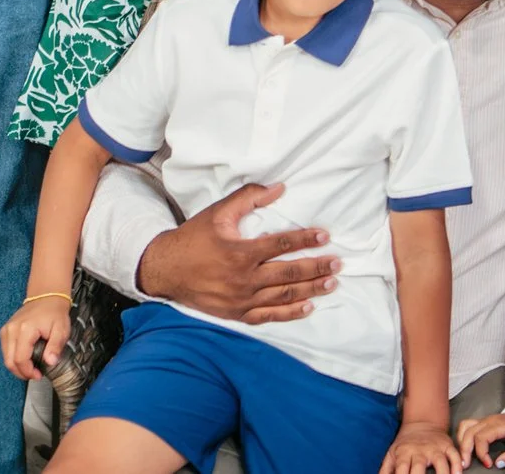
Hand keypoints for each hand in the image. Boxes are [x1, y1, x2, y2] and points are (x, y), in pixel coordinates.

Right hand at [0, 295, 71, 380]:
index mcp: (25, 329)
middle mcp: (11, 329)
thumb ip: (56, 346)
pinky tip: (26, 359)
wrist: (46, 297)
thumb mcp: (61, 329)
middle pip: (9, 361)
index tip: (39, 374)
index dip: (28, 372)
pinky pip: (6, 351)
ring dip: (17, 367)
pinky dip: (14, 359)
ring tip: (31, 367)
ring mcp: (6, 329)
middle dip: (22, 373)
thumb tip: (50, 362)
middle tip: (35, 374)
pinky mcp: (5, 330)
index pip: (20, 359)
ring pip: (6, 358)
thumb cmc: (54, 313)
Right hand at [134, 182, 339, 323]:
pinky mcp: (238, 314)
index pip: (281, 245)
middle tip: (337, 263)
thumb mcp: (218, 213)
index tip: (325, 236)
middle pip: (289, 274)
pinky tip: (308, 306)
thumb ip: (249, 198)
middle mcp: (244, 279)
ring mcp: (242, 300)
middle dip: (317, 267)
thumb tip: (279, 188)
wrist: (166, 270)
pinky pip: (270, 316)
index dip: (305, 240)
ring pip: (284, 296)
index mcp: (240, 252)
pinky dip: (291, 313)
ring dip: (311, 289)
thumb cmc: (193, 239)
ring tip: (331, 283)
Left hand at [381, 421, 458, 473]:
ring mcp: (434, 448)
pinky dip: (458, 464)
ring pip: (440, 461)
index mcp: (404, 453)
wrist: (422, 422)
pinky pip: (454, 455)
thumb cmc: (405, 443)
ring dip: (443, 473)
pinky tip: (458, 473)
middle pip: (419, 467)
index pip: (401, 470)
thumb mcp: (392, 453)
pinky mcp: (447, 445)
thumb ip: (385, 470)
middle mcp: (419, 450)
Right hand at [455, 414, 504, 468]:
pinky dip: (462, 436)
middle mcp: (488, 420)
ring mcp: (484, 419)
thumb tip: (498, 464)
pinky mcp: (482, 422)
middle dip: (465, 450)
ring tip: (463, 457)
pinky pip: (466, 425)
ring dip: (461, 442)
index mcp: (499, 424)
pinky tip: (465, 447)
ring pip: (464, 427)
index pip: (481, 437)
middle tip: (465, 465)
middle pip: (469, 432)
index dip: (481, 453)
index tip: (488, 465)